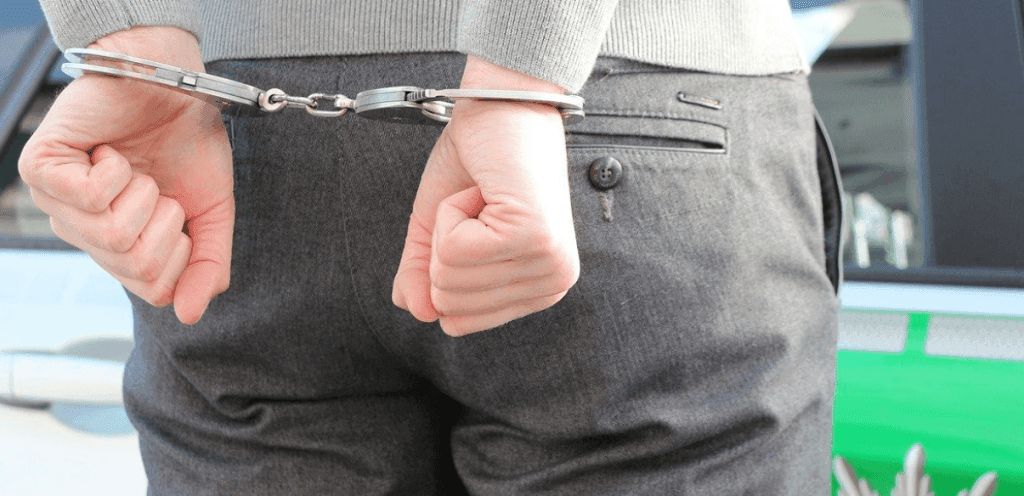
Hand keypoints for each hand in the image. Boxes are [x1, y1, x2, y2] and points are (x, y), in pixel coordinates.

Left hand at [18, 27, 232, 323]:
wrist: (170, 81)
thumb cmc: (187, 141)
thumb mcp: (211, 213)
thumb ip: (207, 265)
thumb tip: (189, 314)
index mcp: (119, 247)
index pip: (153, 290)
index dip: (181, 253)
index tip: (178, 211)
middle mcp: (83, 232)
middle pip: (136, 265)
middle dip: (165, 220)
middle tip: (157, 185)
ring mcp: (58, 204)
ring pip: (113, 235)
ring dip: (142, 192)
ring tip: (135, 166)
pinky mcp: (41, 170)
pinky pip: (90, 197)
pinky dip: (116, 170)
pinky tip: (110, 152)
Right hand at [392, 56, 579, 335]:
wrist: (504, 102)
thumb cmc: (480, 159)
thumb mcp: (439, 227)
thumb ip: (423, 273)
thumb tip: (416, 312)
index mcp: (538, 289)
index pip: (458, 321)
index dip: (443, 266)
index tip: (472, 222)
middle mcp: (552, 283)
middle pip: (450, 305)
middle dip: (443, 246)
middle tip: (477, 206)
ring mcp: (548, 263)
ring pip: (449, 279)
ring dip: (449, 225)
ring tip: (484, 196)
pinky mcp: (534, 238)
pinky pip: (454, 250)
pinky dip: (452, 210)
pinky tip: (485, 190)